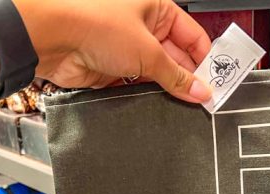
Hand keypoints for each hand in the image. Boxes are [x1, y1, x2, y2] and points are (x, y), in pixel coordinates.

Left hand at [12, 0, 211, 102]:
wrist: (53, 40)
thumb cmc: (94, 24)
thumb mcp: (148, 51)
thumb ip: (177, 76)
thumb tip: (201, 90)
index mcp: (156, 9)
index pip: (192, 36)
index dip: (205, 60)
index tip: (216, 84)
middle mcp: (143, 28)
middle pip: (176, 58)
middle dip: (188, 78)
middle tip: (203, 100)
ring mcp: (127, 50)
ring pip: (157, 75)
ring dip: (167, 90)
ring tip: (182, 106)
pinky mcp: (113, 72)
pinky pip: (138, 87)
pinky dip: (148, 97)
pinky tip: (158, 107)